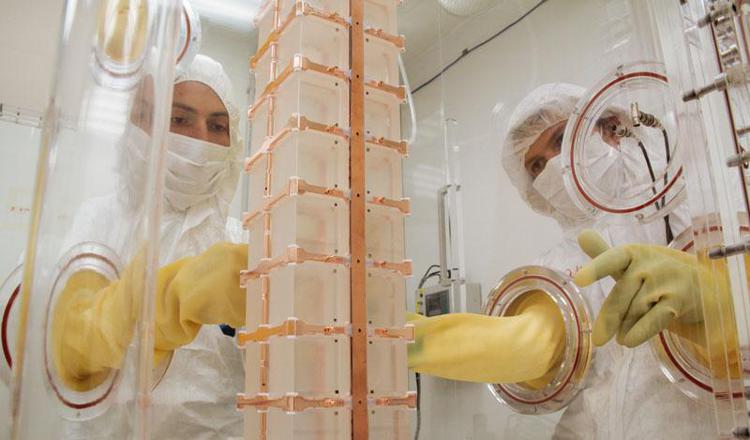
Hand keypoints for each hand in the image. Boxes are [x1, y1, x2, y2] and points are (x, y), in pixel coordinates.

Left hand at [574, 229, 702, 346]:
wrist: (703, 286)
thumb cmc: (657, 273)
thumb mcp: (632, 262)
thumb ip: (605, 254)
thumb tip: (581, 235)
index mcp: (634, 253)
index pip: (613, 259)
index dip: (596, 269)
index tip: (578, 280)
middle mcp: (651, 264)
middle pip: (622, 294)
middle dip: (609, 318)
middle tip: (598, 339)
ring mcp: (667, 281)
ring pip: (636, 309)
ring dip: (626, 326)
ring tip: (619, 339)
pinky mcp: (679, 300)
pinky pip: (654, 319)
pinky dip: (640, 332)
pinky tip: (628, 341)